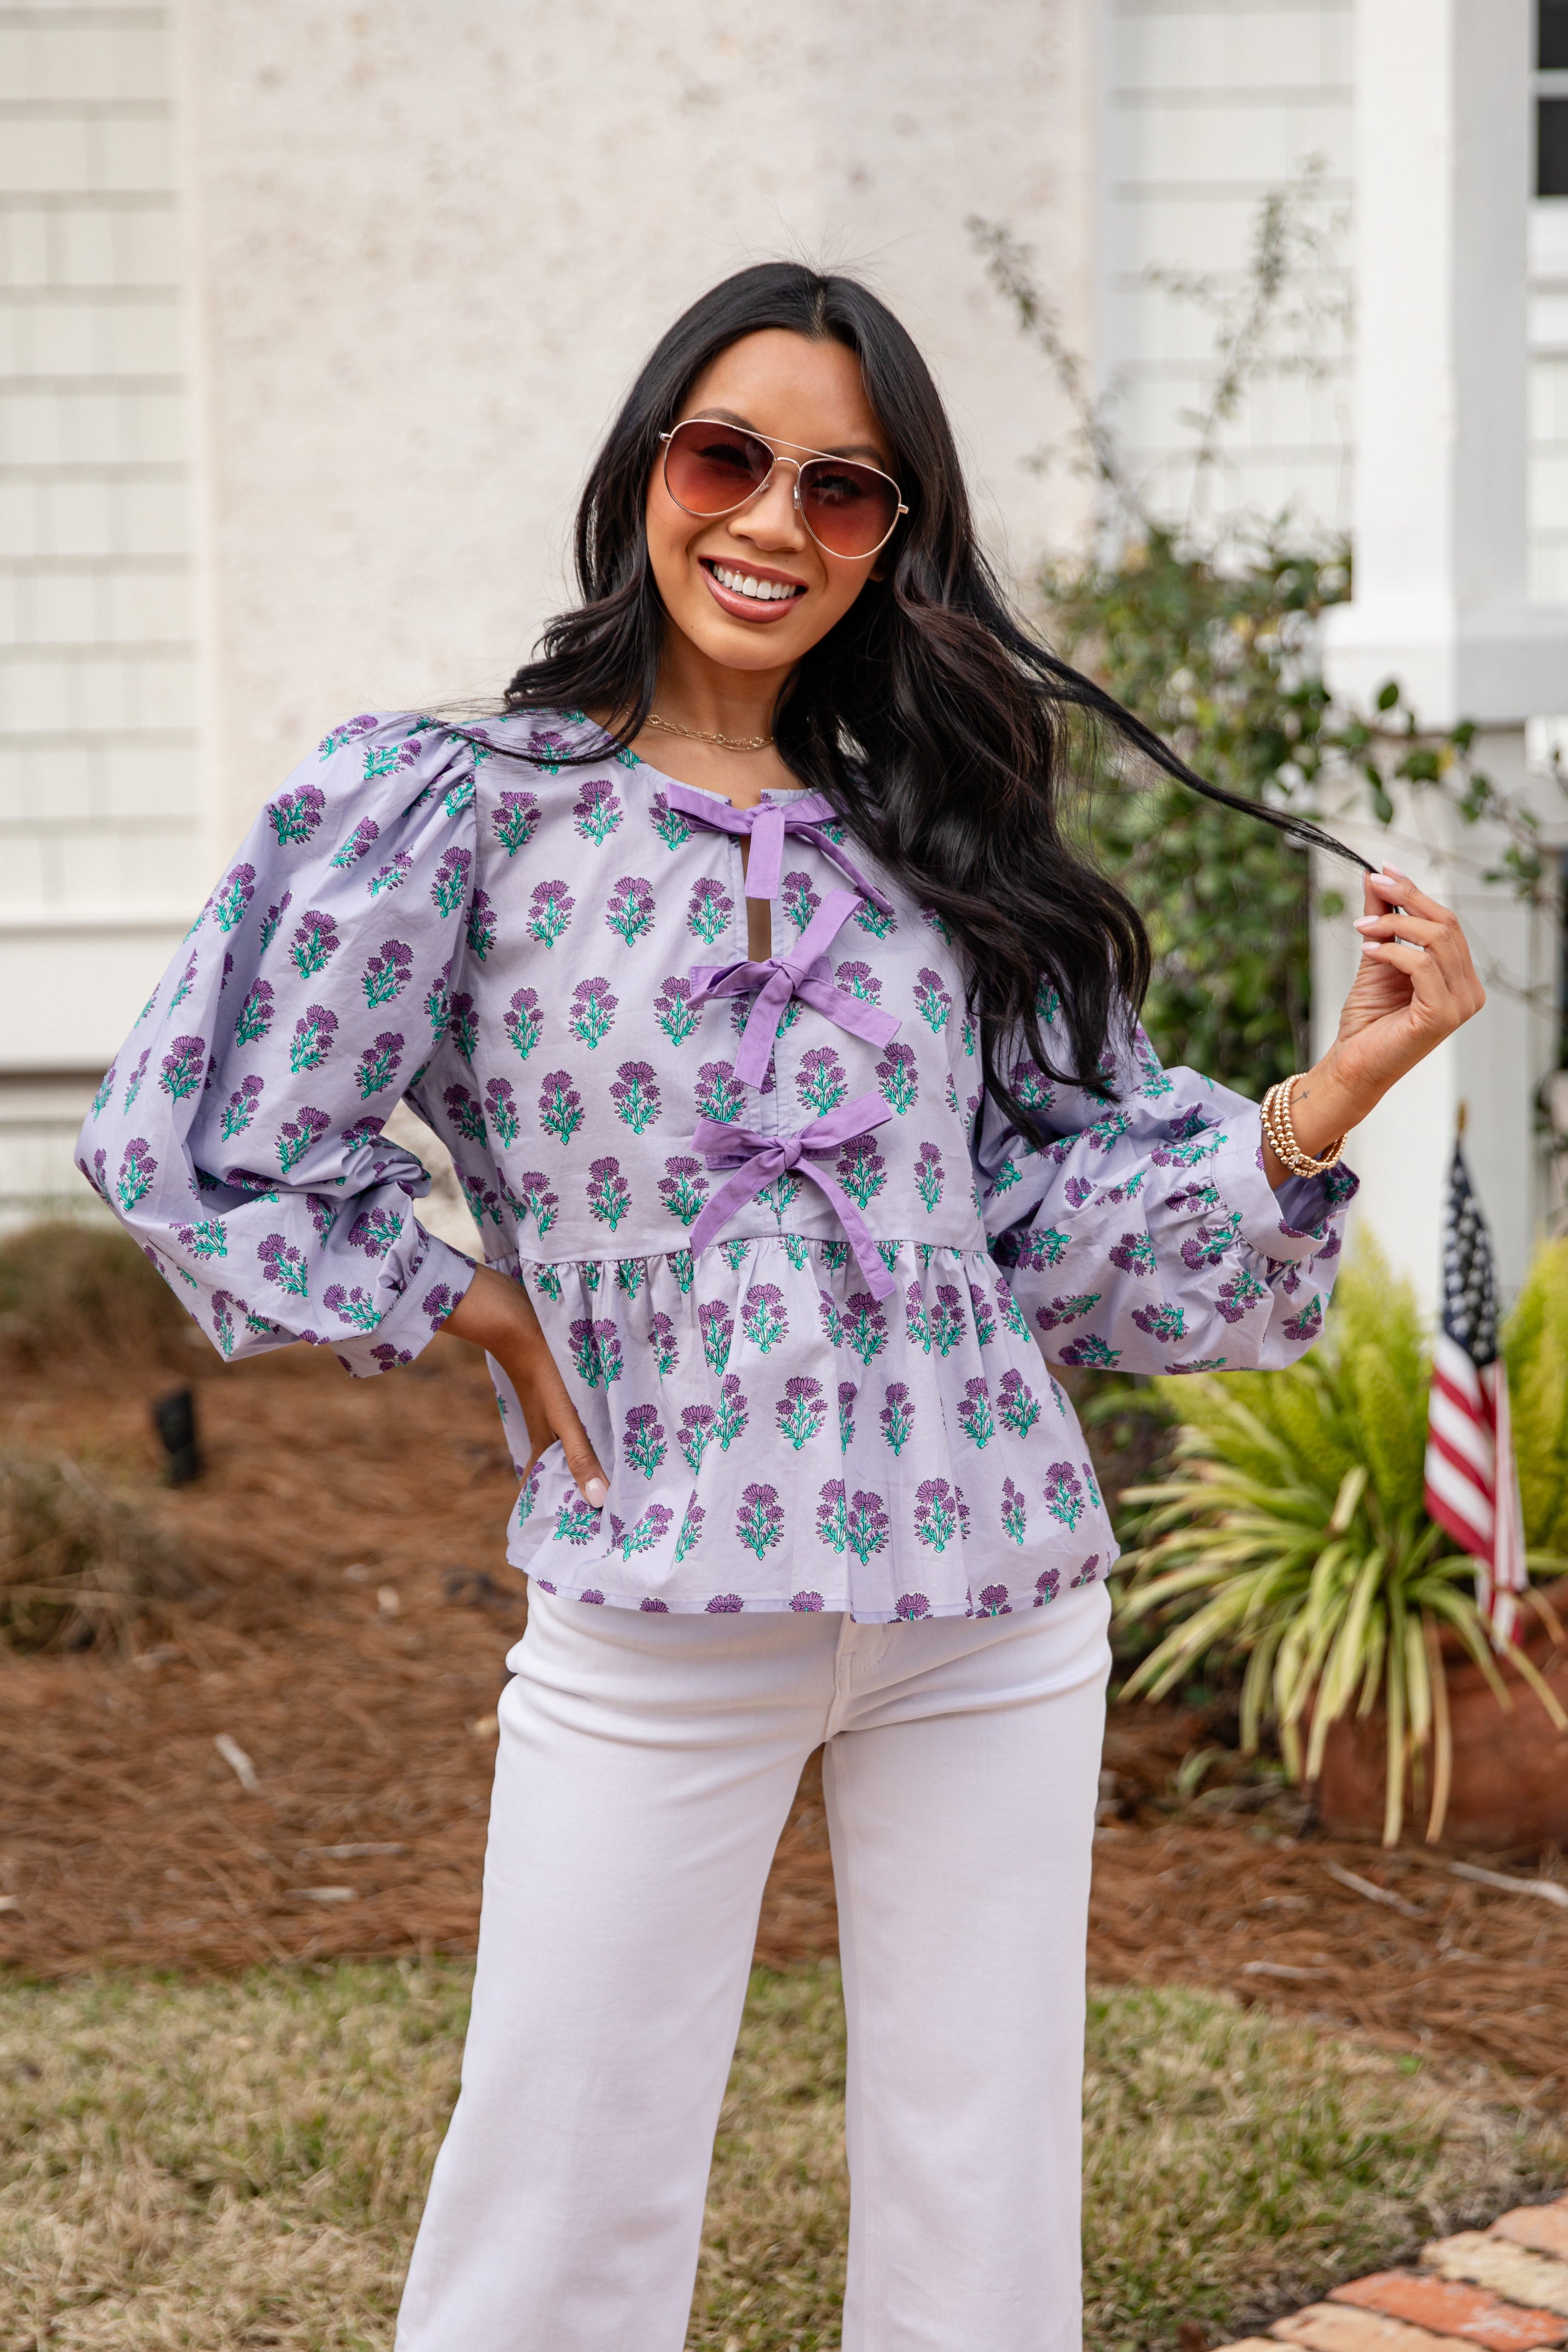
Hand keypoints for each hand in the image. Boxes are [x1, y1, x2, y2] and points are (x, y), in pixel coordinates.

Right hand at [442, 1265, 607, 1505]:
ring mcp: (553, 1415)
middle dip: (581, 1493)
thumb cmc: (546, 1374)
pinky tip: (611, 1434)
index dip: (556, 1514)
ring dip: (590, 1464)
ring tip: (621, 1481)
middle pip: (562, 1472)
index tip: (578, 1538)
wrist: (519, 1323)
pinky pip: (579, 1426)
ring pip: (572, 1449)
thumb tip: (598, 1501)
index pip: (543, 1492)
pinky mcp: (562, 1395)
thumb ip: (582, 1457)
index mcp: (542, 1447)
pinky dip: (592, 1436)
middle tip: (612, 1515)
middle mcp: (546, 1435)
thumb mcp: (566, 1419)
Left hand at [1261, 866, 1484, 1183]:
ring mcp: (1461, 1004)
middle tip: (1374, 883)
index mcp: (1460, 977)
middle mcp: (1469, 991)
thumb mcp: (1375, 958)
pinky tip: (1369, 949)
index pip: (1447, 924)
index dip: (1416, 893)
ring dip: (1394, 925)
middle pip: (1447, 926)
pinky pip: (1423, 966)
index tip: (1384, 870)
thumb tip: (1376, 879)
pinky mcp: (1442, 1015)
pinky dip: (1394, 950)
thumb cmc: (1367, 1021)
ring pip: (1438, 941)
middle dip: (1408, 898)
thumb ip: (1381, 919)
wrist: (1352, 1066)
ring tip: (1362, 928)